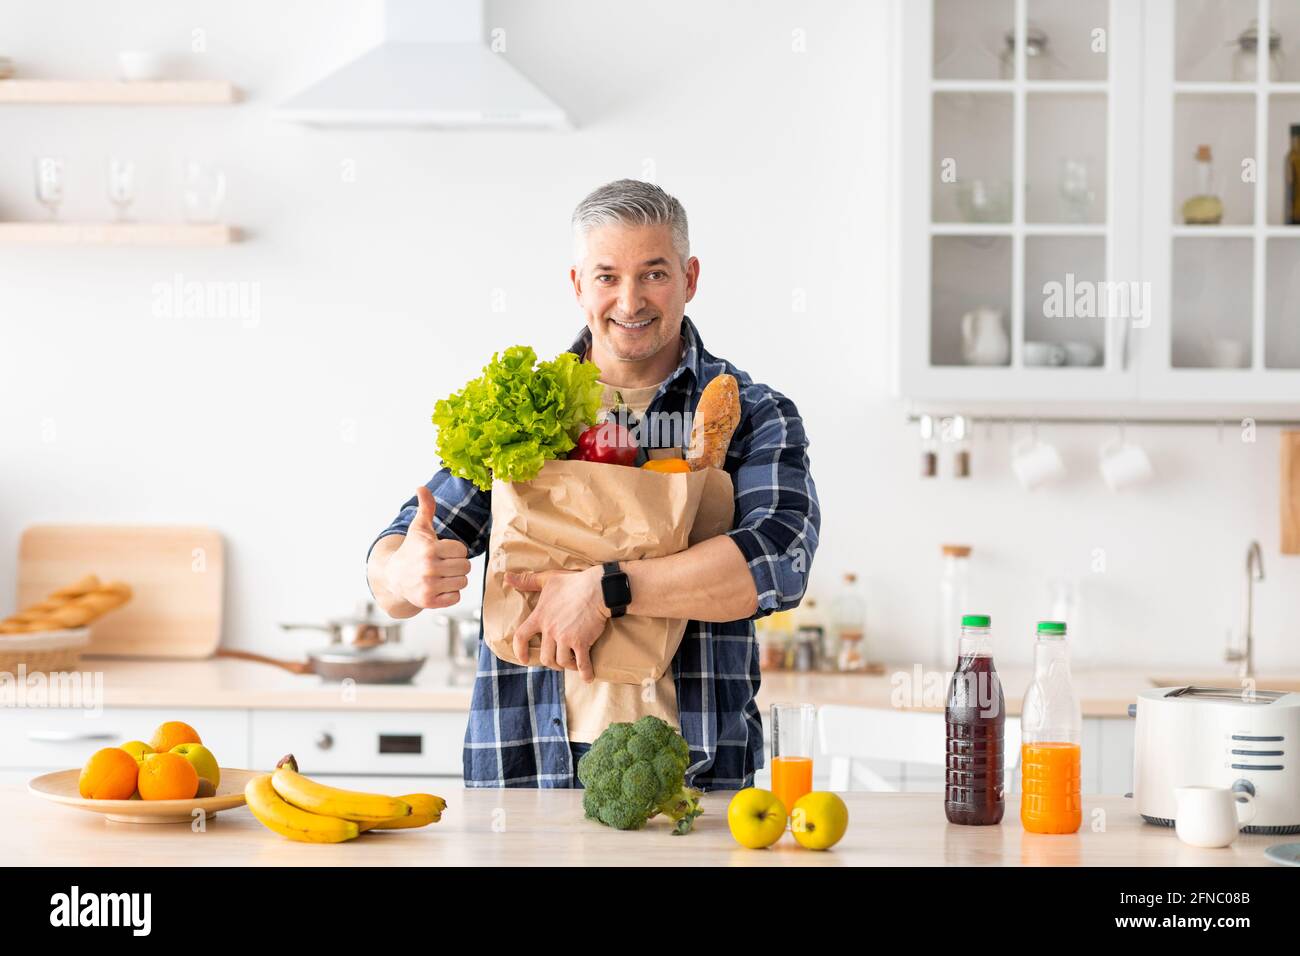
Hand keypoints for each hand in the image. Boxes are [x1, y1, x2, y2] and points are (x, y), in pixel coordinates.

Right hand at [384, 486, 470, 609]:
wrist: (394, 577)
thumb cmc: (412, 550)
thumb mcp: (419, 528)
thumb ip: (426, 508)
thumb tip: (421, 487)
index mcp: (429, 548)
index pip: (462, 550)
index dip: (455, 550)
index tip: (442, 551)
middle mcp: (428, 568)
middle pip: (465, 567)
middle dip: (457, 565)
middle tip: (442, 564)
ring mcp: (428, 586)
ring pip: (463, 582)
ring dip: (455, 579)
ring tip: (441, 576)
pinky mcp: (429, 601)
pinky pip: (456, 597)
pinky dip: (450, 594)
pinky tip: (438, 587)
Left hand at [505, 566, 609, 681]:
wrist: (598, 589)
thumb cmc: (574, 583)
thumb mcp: (548, 579)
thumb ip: (527, 581)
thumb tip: (507, 578)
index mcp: (540, 616)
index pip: (521, 636)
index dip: (520, 650)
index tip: (523, 658)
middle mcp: (550, 630)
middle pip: (545, 656)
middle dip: (551, 662)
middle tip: (559, 661)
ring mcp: (565, 638)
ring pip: (561, 662)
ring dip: (567, 665)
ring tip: (573, 664)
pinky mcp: (581, 643)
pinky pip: (581, 664)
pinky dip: (585, 673)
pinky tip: (588, 677)